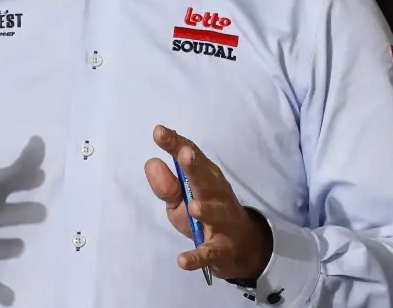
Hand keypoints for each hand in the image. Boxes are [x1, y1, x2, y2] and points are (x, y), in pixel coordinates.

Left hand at [144, 125, 272, 280]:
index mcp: (206, 178)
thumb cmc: (205, 215)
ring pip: (215, 214)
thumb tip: (151, 162)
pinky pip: (209, 253)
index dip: (176, 143)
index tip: (159, 132)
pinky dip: (197, 257)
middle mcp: (217, 195)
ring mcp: (223, 222)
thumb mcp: (180, 199)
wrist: (241, 248)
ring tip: (193, 207)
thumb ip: (166, 183)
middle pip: (207, 179)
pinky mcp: (222, 248)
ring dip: (205, 210)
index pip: (192, 156)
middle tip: (185, 154)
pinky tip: (182, 260)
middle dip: (196, 168)